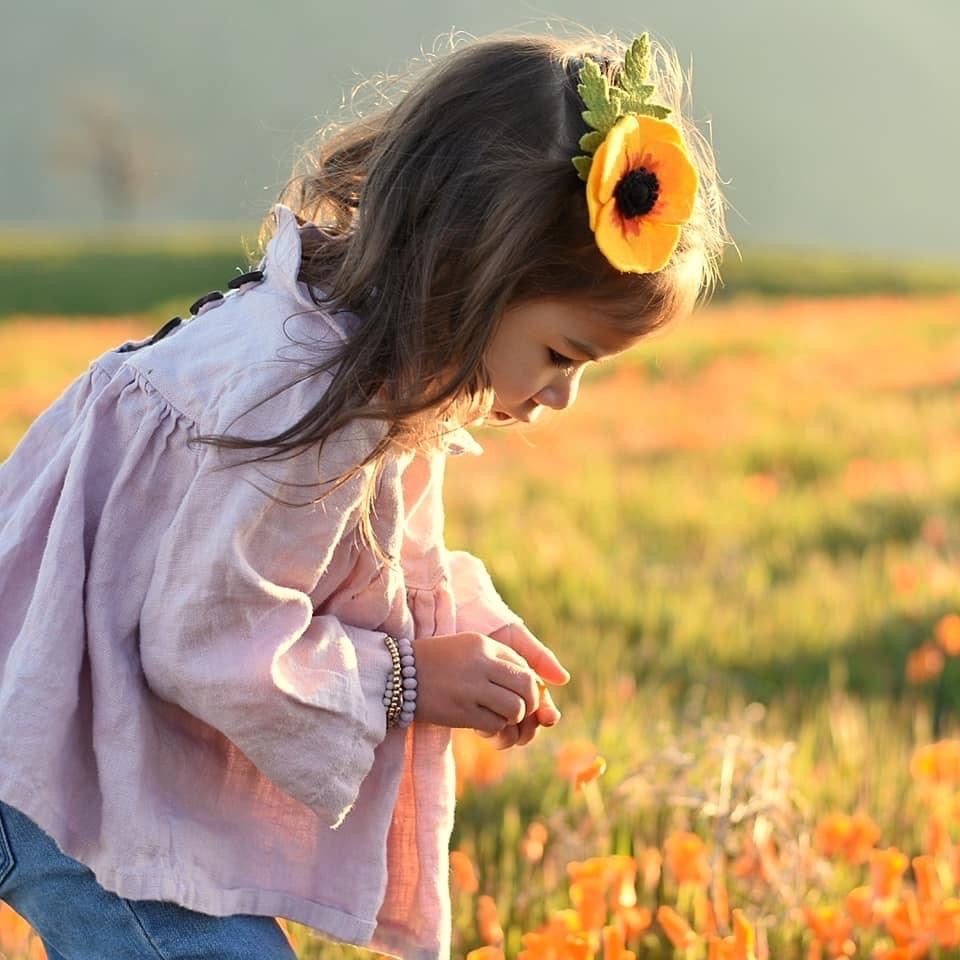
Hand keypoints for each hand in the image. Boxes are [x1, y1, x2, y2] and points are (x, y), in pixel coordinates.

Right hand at [411, 631, 544, 731]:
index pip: (524, 664)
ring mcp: (472, 687)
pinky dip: (493, 728)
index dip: (529, 683)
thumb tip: (529, 682)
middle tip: (520, 711)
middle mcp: (482, 663)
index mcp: (484, 644)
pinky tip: (481, 724)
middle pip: (526, 686)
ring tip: (498, 716)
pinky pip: (494, 724)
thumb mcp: (466, 648)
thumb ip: (495, 660)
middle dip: (530, 703)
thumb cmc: (433, 662)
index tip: (521, 693)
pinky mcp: (462, 711)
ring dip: (511, 717)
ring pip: (514, 708)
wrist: (396, 675)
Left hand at [474, 622, 567, 749]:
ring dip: (512, 734)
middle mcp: (511, 695)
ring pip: (511, 731)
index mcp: (524, 680)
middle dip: (530, 729)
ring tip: (505, 729)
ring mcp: (492, 704)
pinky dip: (491, 733)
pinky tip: (486, 731)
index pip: (541, 704)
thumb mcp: (515, 638)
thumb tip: (564, 679)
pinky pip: (487, 729)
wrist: (456, 623)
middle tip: (526, 731)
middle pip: (528, 722)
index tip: (548, 718)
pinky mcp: (472, 708)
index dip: (546, 713)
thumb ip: (539, 656)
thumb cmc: (489, 628)